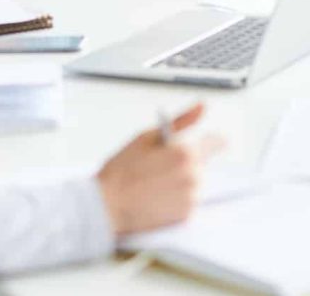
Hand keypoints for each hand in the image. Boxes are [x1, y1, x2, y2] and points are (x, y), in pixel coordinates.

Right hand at [97, 103, 221, 234]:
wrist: (108, 205)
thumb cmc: (123, 170)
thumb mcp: (148, 136)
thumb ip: (181, 121)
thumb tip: (201, 107)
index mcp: (185, 153)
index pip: (215, 143)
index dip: (211, 140)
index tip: (210, 140)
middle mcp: (193, 178)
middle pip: (201, 164)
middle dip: (186, 160)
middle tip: (159, 163)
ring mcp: (191, 199)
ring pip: (195, 182)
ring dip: (182, 178)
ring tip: (155, 180)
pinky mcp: (186, 217)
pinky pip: (188, 200)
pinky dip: (178, 196)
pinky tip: (157, 194)